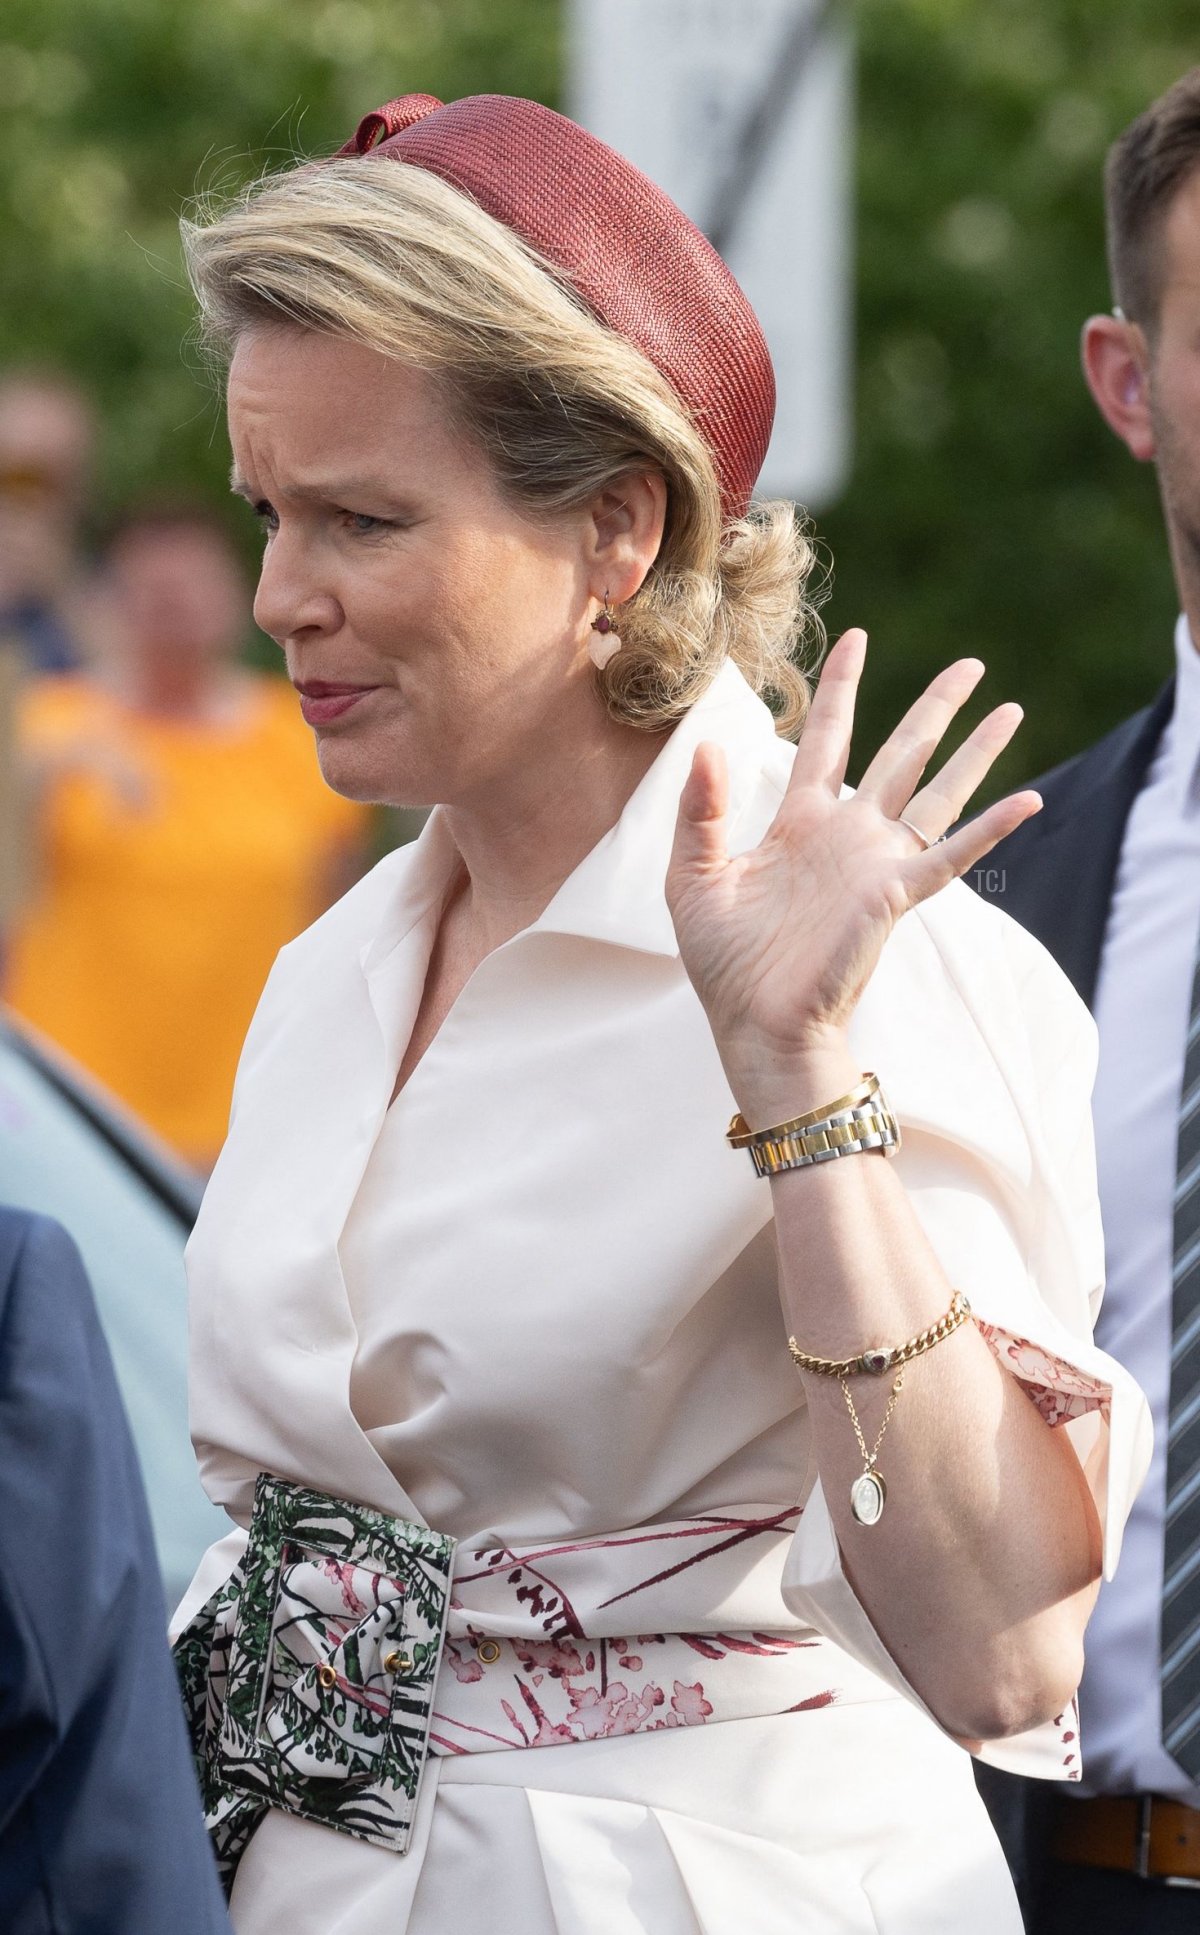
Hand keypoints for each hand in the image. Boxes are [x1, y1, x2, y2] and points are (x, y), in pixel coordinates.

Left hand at [665, 629, 1040, 1116]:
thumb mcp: (694, 877)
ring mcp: (876, 863)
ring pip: (936, 791)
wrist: (755, 1025)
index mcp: (799, 824)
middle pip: (900, 753)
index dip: (844, 689)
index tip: (858, 639)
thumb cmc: (723, 964)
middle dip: (934, 708)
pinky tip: (1028, 799)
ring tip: (1011, 707)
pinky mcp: (893, 895)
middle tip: (970, 664)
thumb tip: (707, 745)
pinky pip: (950, 855)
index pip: (828, 740)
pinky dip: (989, 829)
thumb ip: (700, 811)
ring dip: (975, 751)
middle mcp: (846, 835)